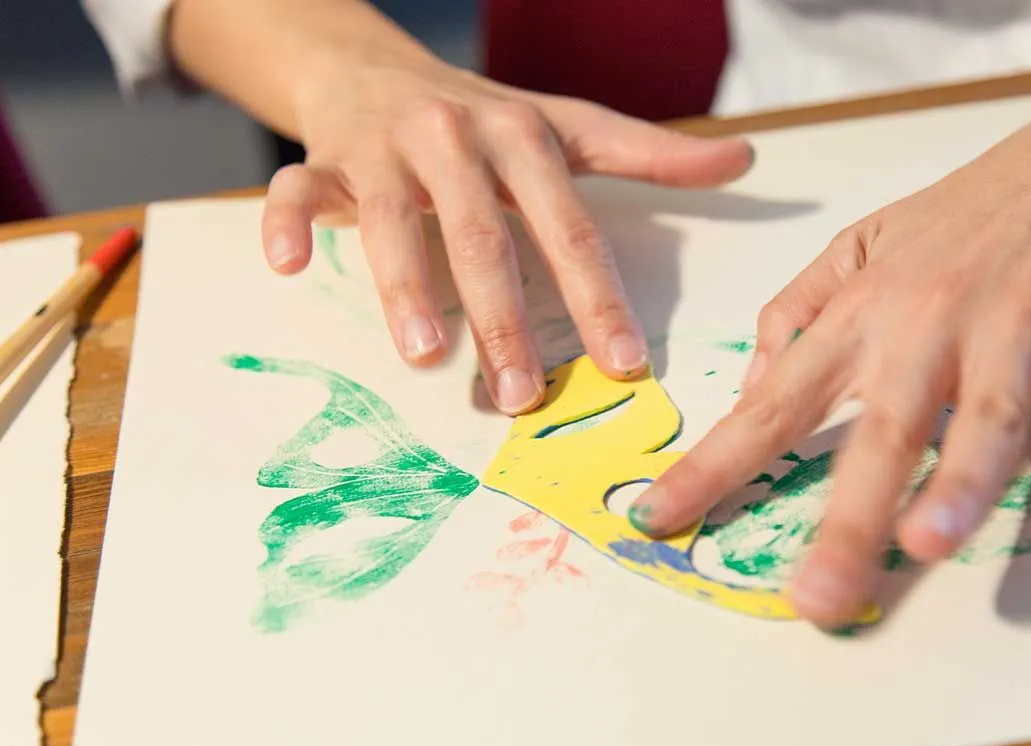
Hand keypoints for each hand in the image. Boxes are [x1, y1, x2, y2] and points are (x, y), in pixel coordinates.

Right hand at [259, 50, 751, 414]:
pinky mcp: (322, 157)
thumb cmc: (482, 119)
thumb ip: (649, 155)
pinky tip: (287, 266)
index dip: (595, 295)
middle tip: (520, 396)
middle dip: (503, 320)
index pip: (568, 226)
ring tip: (424, 355)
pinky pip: (295, 188)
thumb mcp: (566, 129)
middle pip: (481, 236)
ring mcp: (383, 148)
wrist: (376, 65)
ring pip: (391, 218)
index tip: (622, 364)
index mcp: (522, 137)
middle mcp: (454, 138)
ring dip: (405, 286)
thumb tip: (744, 160)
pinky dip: (286, 222)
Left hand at [630, 55, 1030, 626]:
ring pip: (985, 414)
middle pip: (879, 431)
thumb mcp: (856, 248)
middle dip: (843, 517)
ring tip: (932, 539)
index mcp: (861, 316)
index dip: (713, 464)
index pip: (772, 403)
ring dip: (961, 479)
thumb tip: (748, 386)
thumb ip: (794, 315)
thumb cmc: (959, 217)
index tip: (659, 520)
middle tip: (813, 597)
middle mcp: (925, 326)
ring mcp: (1012, 326)